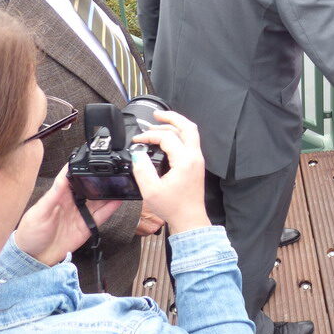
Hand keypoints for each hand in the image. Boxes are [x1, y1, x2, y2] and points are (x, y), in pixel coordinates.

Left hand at [14, 167, 121, 265]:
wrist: (35, 258)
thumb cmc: (31, 233)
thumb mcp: (39, 213)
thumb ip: (53, 196)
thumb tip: (63, 178)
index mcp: (60, 195)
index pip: (73, 178)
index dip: (82, 168)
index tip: (92, 160)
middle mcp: (73, 202)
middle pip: (90, 187)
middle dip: (101, 180)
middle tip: (112, 173)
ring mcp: (81, 214)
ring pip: (99, 200)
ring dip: (109, 192)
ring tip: (120, 184)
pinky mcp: (87, 226)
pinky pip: (101, 215)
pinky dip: (111, 208)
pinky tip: (118, 200)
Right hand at [130, 110, 210, 233]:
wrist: (190, 219)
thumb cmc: (173, 207)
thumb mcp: (151, 190)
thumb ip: (142, 169)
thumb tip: (137, 154)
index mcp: (185, 161)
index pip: (167, 138)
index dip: (149, 136)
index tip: (137, 141)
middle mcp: (194, 157)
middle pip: (187, 127)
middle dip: (171, 117)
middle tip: (155, 115)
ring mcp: (197, 160)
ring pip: (190, 133)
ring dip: (175, 125)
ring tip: (158, 123)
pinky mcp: (196, 164)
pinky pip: (190, 142)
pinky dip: (179, 135)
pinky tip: (168, 137)